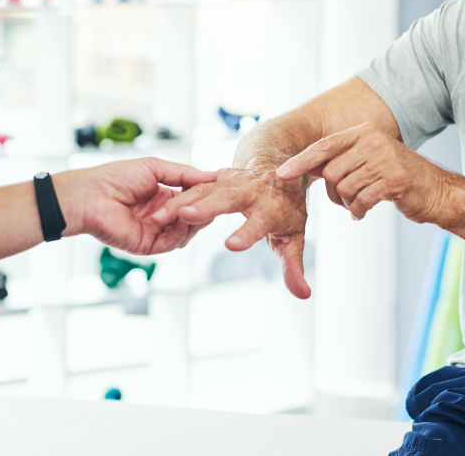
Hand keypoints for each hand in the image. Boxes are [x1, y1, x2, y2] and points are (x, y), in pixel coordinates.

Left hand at [55, 158, 217, 255]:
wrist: (91, 195)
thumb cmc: (115, 177)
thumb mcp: (154, 168)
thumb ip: (183, 173)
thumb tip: (211, 175)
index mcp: (163, 196)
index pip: (193, 199)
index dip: (205, 195)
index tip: (219, 187)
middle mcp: (162, 215)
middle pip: (193, 217)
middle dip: (203, 209)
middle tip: (212, 200)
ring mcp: (155, 231)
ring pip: (186, 232)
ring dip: (192, 220)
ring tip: (193, 208)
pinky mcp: (148, 245)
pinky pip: (172, 243)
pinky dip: (180, 233)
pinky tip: (180, 219)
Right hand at [154, 164, 311, 298]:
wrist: (281, 170)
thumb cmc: (287, 209)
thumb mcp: (294, 238)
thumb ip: (294, 267)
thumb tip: (303, 294)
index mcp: (273, 207)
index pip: (260, 222)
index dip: (247, 234)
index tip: (231, 246)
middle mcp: (253, 190)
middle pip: (229, 198)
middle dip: (207, 206)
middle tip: (187, 216)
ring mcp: (235, 181)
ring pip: (206, 189)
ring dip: (183, 201)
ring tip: (162, 215)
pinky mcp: (219, 176)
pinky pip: (196, 185)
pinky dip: (178, 196)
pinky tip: (160, 208)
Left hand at [276, 123, 454, 225]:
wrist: (439, 193)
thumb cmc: (398, 179)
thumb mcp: (369, 161)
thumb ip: (342, 160)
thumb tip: (305, 166)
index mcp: (364, 131)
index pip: (324, 146)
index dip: (301, 162)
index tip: (281, 174)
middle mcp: (374, 140)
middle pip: (331, 172)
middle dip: (332, 193)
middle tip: (346, 201)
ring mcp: (386, 158)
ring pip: (344, 188)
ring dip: (347, 204)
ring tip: (359, 205)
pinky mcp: (395, 179)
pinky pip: (361, 200)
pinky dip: (358, 211)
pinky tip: (364, 212)